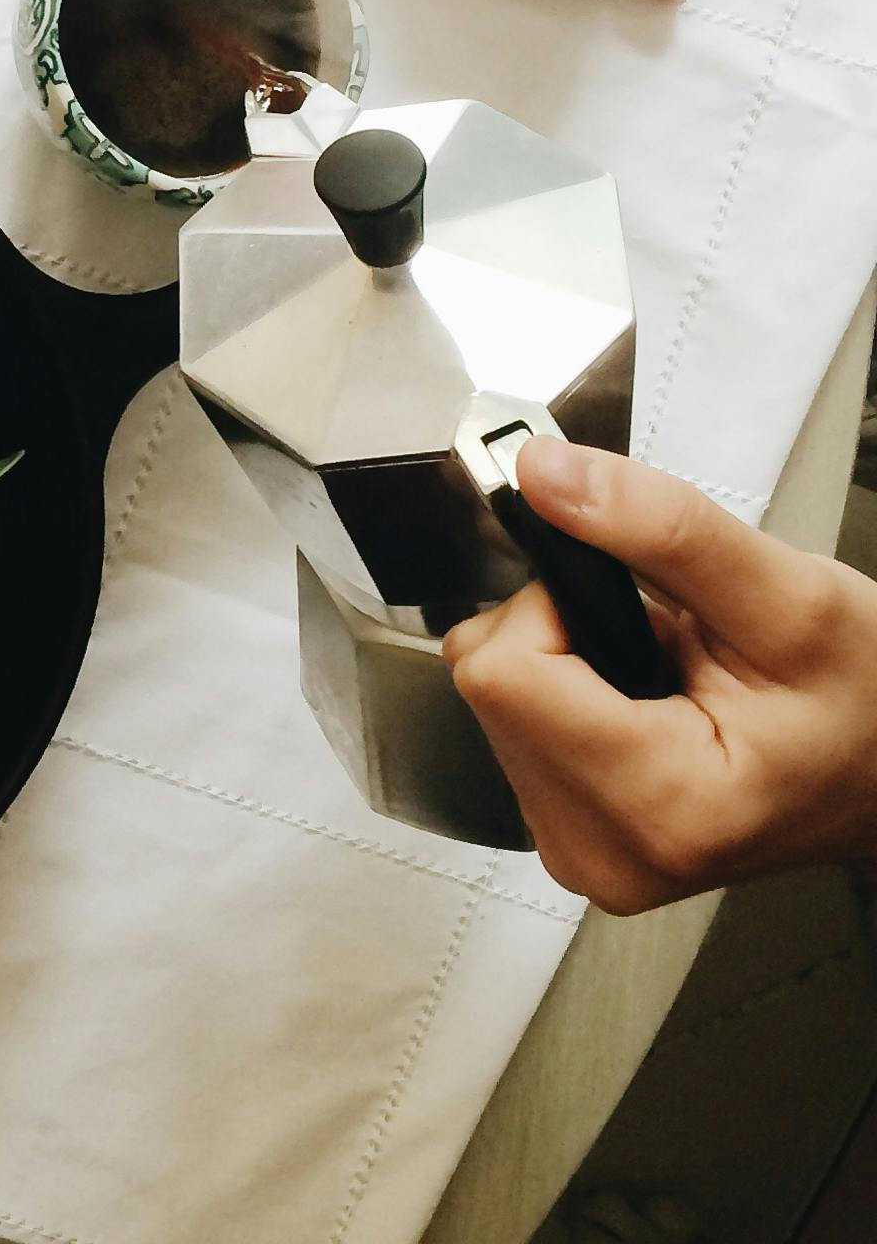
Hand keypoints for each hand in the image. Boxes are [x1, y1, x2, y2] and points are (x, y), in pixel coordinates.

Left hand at [445, 440, 876, 912]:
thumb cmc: (869, 702)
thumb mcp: (789, 593)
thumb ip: (658, 526)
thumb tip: (544, 474)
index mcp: (660, 808)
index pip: (501, 671)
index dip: (556, 607)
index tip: (635, 604)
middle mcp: (603, 851)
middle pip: (488, 682)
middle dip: (562, 632)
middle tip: (666, 644)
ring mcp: (583, 852)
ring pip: (492, 698)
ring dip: (567, 661)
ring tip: (669, 675)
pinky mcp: (572, 834)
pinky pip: (512, 725)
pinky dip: (567, 692)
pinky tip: (645, 700)